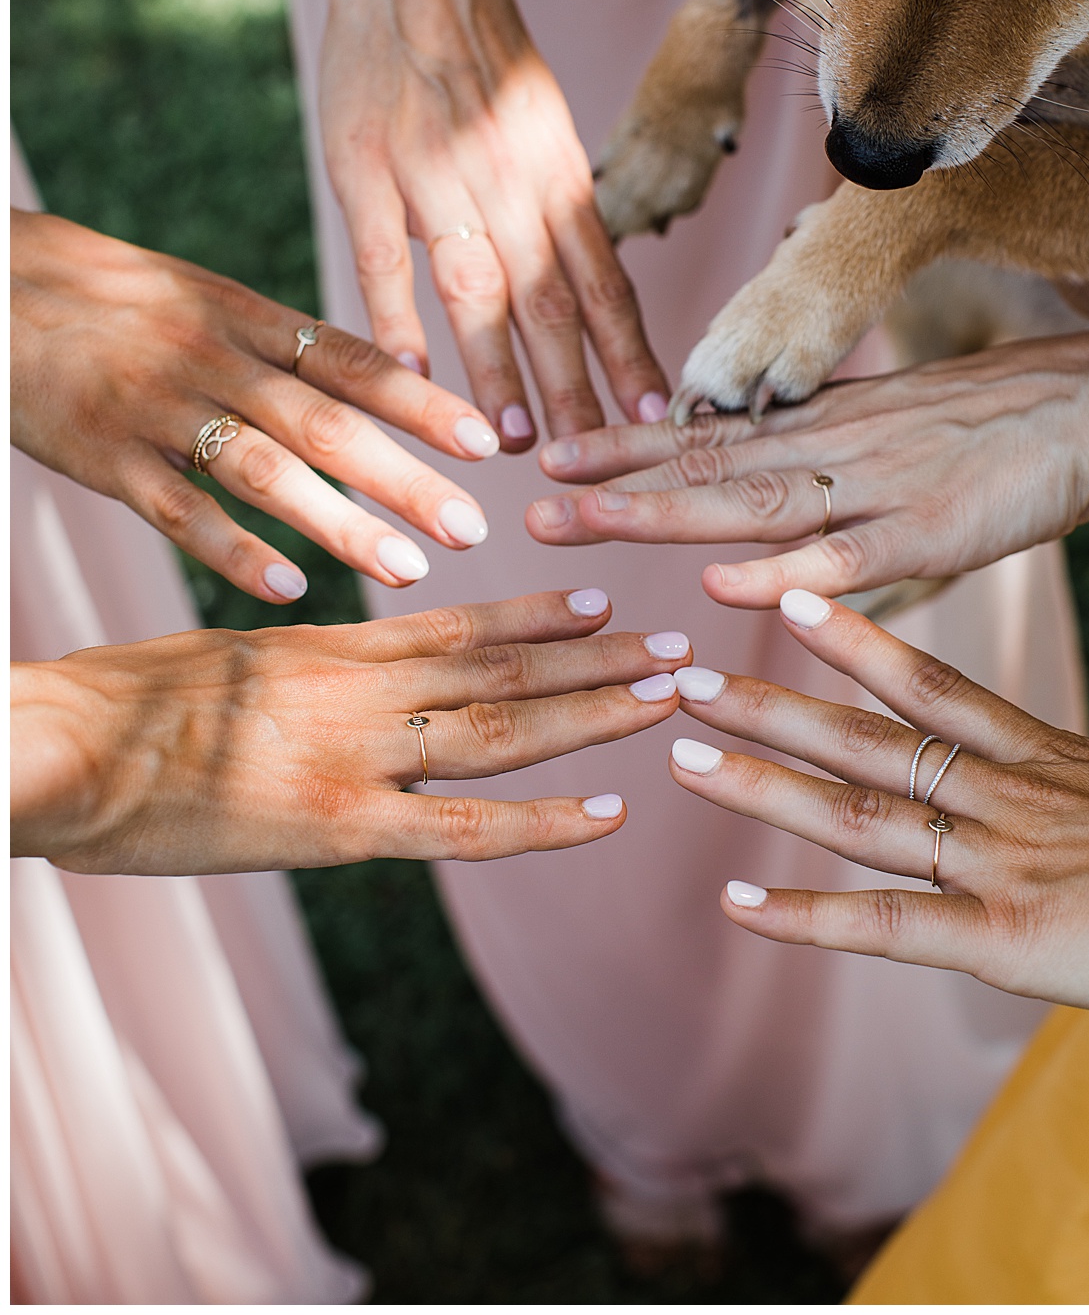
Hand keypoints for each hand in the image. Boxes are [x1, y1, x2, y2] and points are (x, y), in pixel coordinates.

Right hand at [12, 209, 504, 602]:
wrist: (0, 287)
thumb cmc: (121, 302)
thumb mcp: (209, 302)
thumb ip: (286, 348)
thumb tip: (382, 388)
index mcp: (249, 319)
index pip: (354, 361)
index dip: (425, 402)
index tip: (491, 443)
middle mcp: (215, 360)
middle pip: (326, 423)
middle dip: (406, 478)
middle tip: (472, 530)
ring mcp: (159, 409)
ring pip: (263, 471)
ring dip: (342, 524)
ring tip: (409, 570)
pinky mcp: (106, 457)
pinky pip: (179, 510)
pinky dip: (235, 551)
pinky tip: (290, 591)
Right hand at [12, 588, 686, 873]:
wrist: (64, 747)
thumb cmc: (122, 706)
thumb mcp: (225, 663)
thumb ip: (300, 670)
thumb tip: (340, 670)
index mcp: (333, 646)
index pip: (460, 625)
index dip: (540, 617)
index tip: (601, 604)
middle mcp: (364, 688)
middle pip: (506, 671)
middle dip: (600, 664)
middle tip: (680, 650)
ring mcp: (361, 755)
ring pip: (506, 730)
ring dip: (597, 717)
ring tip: (668, 700)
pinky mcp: (340, 827)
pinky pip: (463, 828)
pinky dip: (543, 821)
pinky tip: (607, 814)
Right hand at [287, 0, 668, 443]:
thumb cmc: (479, 48)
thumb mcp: (539, 118)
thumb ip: (556, 199)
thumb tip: (582, 287)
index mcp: (556, 167)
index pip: (603, 278)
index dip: (631, 351)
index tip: (657, 420)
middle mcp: (508, 172)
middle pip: (552, 298)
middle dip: (578, 386)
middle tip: (595, 459)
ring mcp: (434, 167)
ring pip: (478, 286)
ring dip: (501, 371)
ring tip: (519, 442)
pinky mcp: (364, 162)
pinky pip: (383, 255)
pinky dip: (400, 321)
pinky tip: (417, 381)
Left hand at [526, 333, 1088, 604]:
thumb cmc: (997, 420)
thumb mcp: (894, 422)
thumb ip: (827, 447)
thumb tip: (766, 463)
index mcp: (826, 426)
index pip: (709, 437)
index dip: (628, 447)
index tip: (557, 452)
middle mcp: (833, 449)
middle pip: (708, 468)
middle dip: (615, 485)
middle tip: (533, 497)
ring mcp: (876, 488)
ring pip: (753, 504)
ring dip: (662, 516)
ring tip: (584, 523)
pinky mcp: (929, 532)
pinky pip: (848, 555)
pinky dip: (785, 571)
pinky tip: (724, 582)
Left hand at [665, 596, 1088, 1015]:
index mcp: (1040, 757)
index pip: (929, 685)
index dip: (854, 640)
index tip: (786, 601)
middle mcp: (1002, 799)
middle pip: (865, 740)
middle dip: (768, 708)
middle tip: (684, 678)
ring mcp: (998, 867)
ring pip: (858, 816)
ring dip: (762, 788)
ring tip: (682, 760)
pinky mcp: (1006, 942)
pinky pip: (890, 926)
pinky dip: (809, 919)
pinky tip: (738, 907)